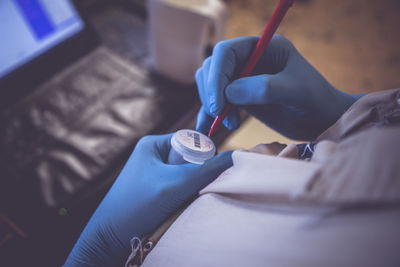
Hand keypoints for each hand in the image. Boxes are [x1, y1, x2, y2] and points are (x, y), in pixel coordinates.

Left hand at [64, 134, 231, 266]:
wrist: (110, 237)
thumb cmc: (138, 205)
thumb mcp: (175, 184)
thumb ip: (206, 170)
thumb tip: (235, 156)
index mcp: (153, 144)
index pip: (190, 140)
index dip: (202, 154)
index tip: (207, 173)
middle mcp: (152, 155)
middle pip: (189, 158)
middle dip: (195, 174)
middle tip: (192, 189)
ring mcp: (152, 173)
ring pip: (185, 175)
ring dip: (189, 187)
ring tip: (181, 200)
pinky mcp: (154, 190)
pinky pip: (177, 187)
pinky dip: (182, 196)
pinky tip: (176, 206)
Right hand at [195, 35, 363, 139]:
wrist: (321, 119)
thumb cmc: (315, 100)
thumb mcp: (295, 91)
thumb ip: (264, 89)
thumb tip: (228, 94)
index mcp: (262, 47)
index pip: (226, 52)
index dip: (216, 75)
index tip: (217, 104)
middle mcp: (249, 59)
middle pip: (212, 68)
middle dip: (211, 92)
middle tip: (221, 116)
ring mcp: (242, 78)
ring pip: (210, 85)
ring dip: (211, 106)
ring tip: (231, 124)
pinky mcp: (239, 97)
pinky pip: (215, 103)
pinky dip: (209, 116)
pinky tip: (210, 130)